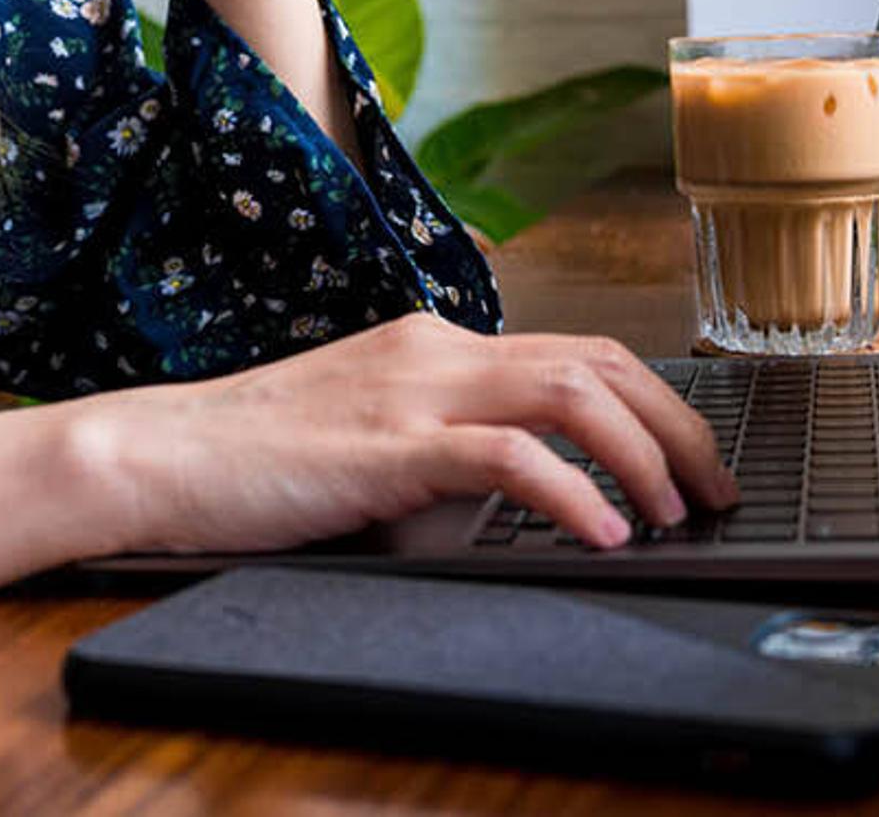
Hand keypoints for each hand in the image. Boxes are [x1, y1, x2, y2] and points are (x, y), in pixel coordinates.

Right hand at [73, 313, 741, 554]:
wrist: (159, 454)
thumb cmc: (252, 458)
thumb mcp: (367, 437)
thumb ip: (439, 446)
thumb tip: (522, 491)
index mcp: (433, 343)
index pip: (577, 349)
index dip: (655, 402)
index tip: (694, 460)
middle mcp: (435, 349)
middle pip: (599, 361)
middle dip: (677, 425)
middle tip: (719, 491)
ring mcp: (413, 390)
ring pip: (572, 392)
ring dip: (643, 455)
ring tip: (675, 515)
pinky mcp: (389, 446)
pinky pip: (507, 457)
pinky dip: (572, 493)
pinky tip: (603, 534)